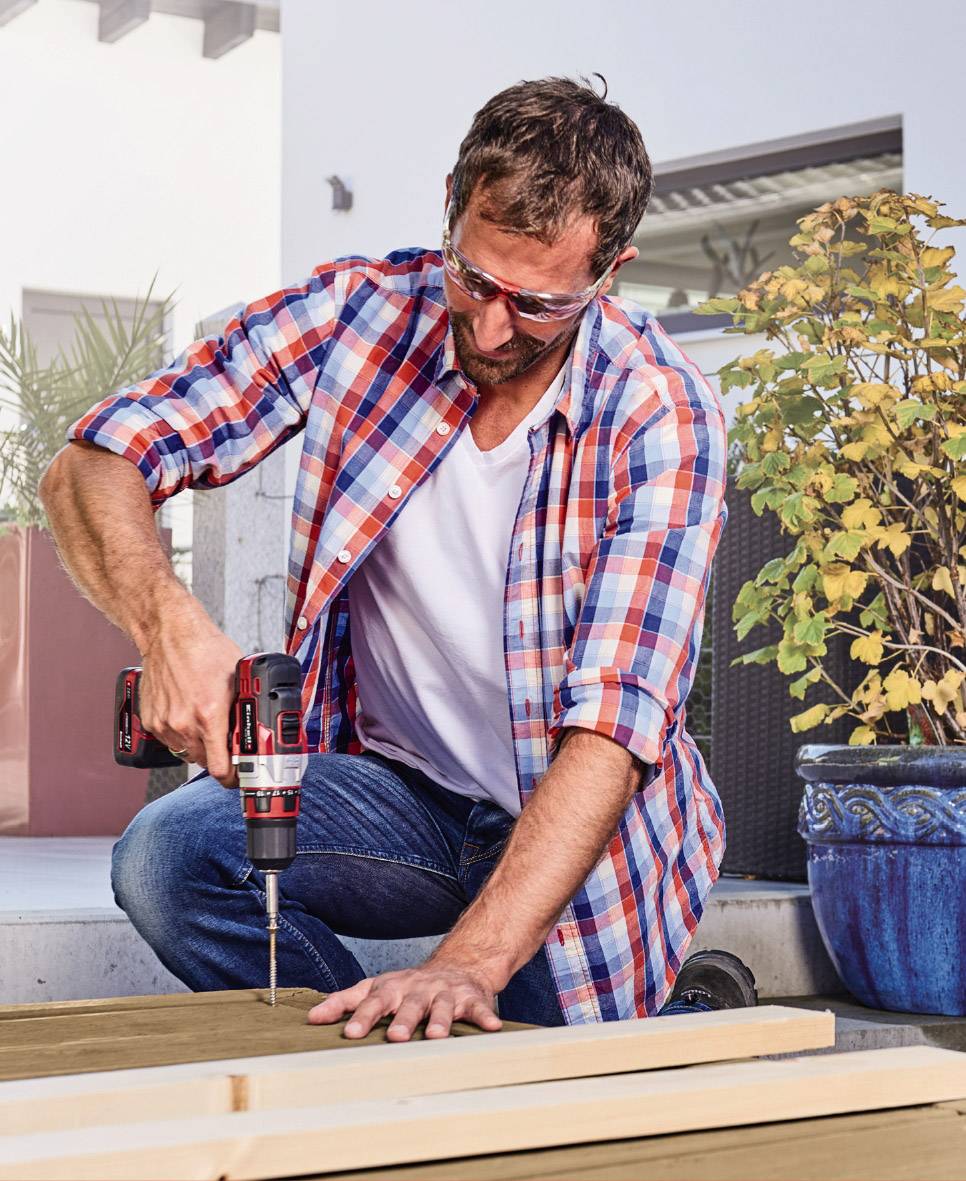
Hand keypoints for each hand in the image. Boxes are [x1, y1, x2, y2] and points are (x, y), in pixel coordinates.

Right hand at [137, 600, 243, 786]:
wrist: (169, 633)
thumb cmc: (204, 649)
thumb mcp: (238, 678)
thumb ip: (245, 706)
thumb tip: (258, 727)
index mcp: (209, 715)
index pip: (219, 768)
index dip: (231, 777)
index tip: (238, 775)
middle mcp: (184, 723)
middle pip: (204, 762)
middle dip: (217, 756)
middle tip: (226, 743)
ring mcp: (164, 723)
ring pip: (186, 752)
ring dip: (198, 745)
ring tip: (206, 723)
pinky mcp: (151, 720)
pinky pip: (170, 740)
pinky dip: (181, 734)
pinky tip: (188, 715)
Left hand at [307, 962, 502, 1040]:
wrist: (456, 966)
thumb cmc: (409, 986)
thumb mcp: (376, 987)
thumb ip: (345, 1001)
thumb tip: (311, 1017)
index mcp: (393, 988)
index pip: (374, 1001)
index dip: (362, 1017)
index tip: (350, 1034)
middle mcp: (418, 989)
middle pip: (409, 1004)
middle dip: (402, 1020)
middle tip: (395, 1037)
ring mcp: (445, 993)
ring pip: (442, 1006)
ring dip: (440, 1020)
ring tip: (436, 1036)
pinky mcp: (471, 998)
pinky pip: (480, 1008)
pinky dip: (486, 1017)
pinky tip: (492, 1028)